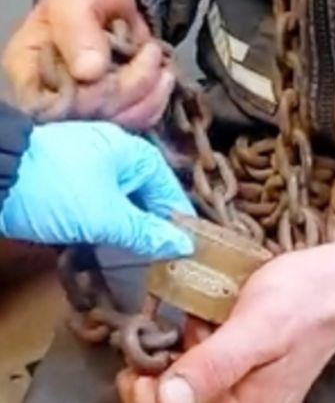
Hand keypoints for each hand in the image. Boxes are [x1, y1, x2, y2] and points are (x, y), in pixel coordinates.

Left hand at [0, 121, 194, 258]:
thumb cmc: (57, 189)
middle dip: (150, 235)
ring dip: (124, 239)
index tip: (188, 253)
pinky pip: (94, 212)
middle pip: (143, 201)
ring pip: (118, 209)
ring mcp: (86, 172)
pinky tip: (101, 258)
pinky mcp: (63, 187)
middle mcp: (114, 158)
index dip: (178, 223)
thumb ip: (146, 233)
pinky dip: (100, 234)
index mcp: (133, 154)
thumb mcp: (106, 217)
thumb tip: (184, 246)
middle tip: (159, 267)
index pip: (168, 191)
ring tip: (131, 269)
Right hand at [2, 0, 173, 129]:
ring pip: (120, 126)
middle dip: (129, 88)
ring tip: (159, 62)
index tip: (112, 62)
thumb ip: (75, 28)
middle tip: (150, 53)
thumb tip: (88, 72)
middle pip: (92, 120)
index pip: (55, 107)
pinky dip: (157, 102)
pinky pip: (139, 125)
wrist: (116, 4)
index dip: (91, 94)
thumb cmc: (87, 0)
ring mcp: (87, 115)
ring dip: (149, 95)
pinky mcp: (115, 118)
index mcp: (28, 75)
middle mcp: (53, 103)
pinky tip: (163, 78)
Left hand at [115, 245, 334, 402]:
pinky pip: (201, 370)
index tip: (137, 373)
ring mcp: (241, 386)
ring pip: (186, 390)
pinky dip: (186, 352)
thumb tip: (167, 398)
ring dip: (167, 367)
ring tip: (167, 336)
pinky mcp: (239, 365)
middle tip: (143, 353)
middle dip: (154, 386)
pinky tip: (191, 329)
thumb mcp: (260, 329)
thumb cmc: (303, 303)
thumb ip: (215, 365)